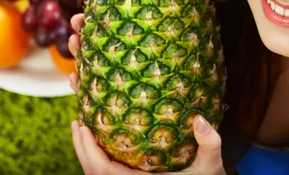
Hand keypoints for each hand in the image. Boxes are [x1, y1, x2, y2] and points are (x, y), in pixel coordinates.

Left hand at [67, 14, 225, 174]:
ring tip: (83, 125)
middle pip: (92, 172)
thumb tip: (201, 120)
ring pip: (97, 172)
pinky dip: (98, 155)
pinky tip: (101, 138)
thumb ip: (209, 143)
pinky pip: (107, 171)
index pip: (101, 171)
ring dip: (87, 150)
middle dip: (80, 147)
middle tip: (76, 121)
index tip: (80, 125)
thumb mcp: (211, 167)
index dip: (87, 150)